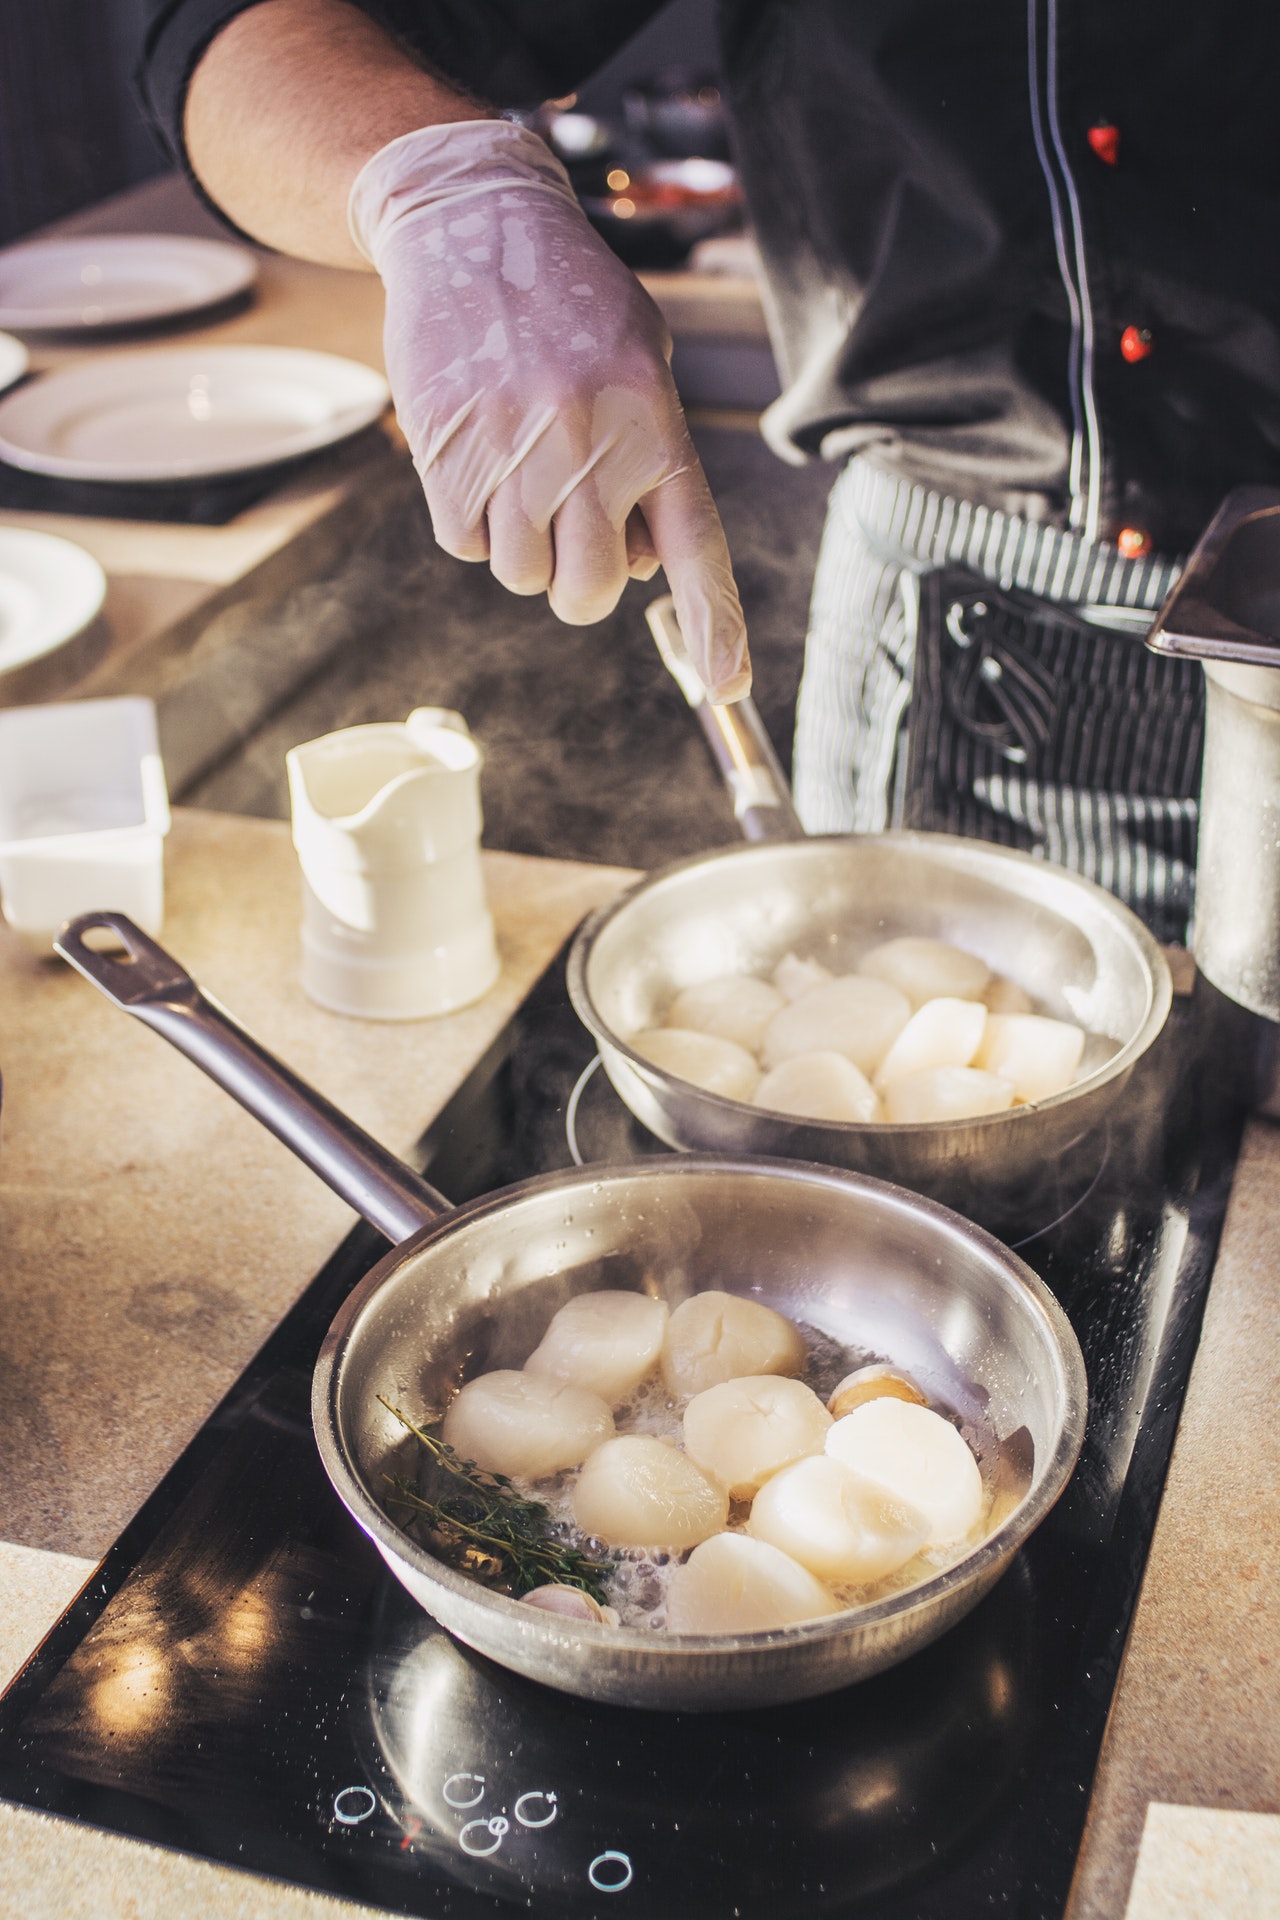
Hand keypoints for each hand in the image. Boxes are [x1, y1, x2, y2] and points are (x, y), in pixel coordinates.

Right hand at [349, 121, 749, 700]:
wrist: (472, 224)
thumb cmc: (570, 305)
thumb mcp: (640, 365)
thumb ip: (650, 466)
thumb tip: (640, 565)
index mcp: (654, 427)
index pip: (696, 548)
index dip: (714, 623)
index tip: (728, 685)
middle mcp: (590, 447)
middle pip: (587, 590)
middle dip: (578, 584)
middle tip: (571, 536)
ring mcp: (516, 452)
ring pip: (520, 574)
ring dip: (520, 546)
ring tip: (520, 469)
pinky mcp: (449, 452)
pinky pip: (464, 542)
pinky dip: (471, 520)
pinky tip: (478, 454)